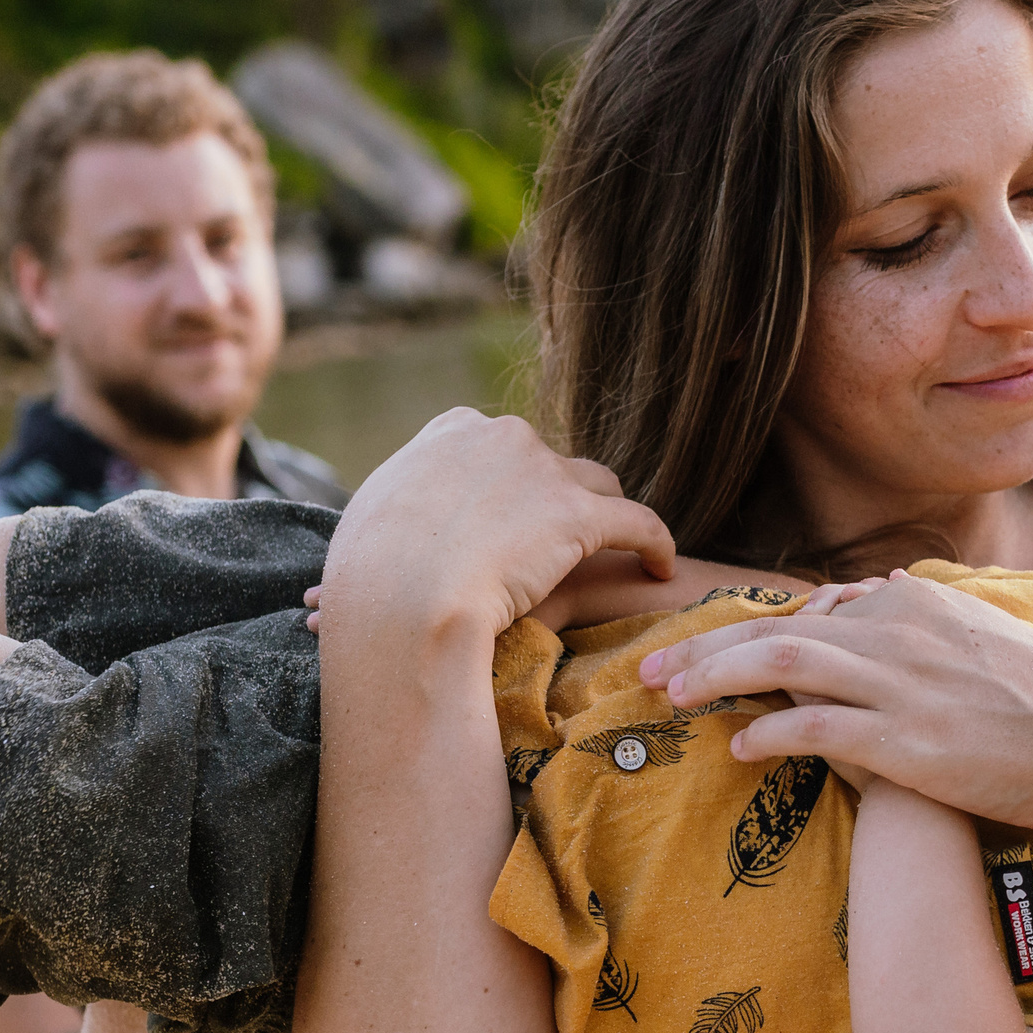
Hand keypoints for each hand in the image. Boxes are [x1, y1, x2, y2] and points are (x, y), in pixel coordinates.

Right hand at [318, 409, 674, 640]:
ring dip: (602, 514)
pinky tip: (662, 565)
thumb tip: (399, 530)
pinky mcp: (581, 515)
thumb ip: (402, 510)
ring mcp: (545, 472)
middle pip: (549, 463)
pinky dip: (656, 541)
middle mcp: (502, 437)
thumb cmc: (370, 579)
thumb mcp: (371, 524)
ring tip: (615, 550)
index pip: (495, 445)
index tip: (509, 519)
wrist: (402, 600)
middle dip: (552, 500)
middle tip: (553, 549)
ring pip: (597, 485)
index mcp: (451, 432)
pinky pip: (638, 522)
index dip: (508, 483)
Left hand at [639, 572, 1032, 836]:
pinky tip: (738, 750)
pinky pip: (815, 731)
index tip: (700, 650)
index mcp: (916, 603)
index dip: (744, 633)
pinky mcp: (908, 742)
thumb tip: (882, 586)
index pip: (808, 612)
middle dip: (701, 648)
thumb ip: (924, 615)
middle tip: (645, 668)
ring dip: (715, 679)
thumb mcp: (982, 637)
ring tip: (670, 698)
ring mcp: (904, 686)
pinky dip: (767, 737)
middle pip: (776, 630)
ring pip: (781, 667)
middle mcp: (902, 632)